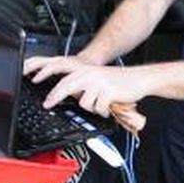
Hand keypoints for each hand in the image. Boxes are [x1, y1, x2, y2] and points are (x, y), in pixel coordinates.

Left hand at [23, 56, 149, 116]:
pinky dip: (103, 110)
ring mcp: (98, 82)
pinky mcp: (108, 91)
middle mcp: (90, 74)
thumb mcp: (96, 82)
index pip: (64, 81)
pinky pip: (98, 108)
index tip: (44, 99)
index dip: (52, 90)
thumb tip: (66, 96)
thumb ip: (82, 87)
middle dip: (54, 97)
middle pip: (66, 87)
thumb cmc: (118, 83)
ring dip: (92, 107)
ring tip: (101, 103)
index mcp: (86, 71)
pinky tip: (109, 105)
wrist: (139, 79)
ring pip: (84, 102)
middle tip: (47, 104)